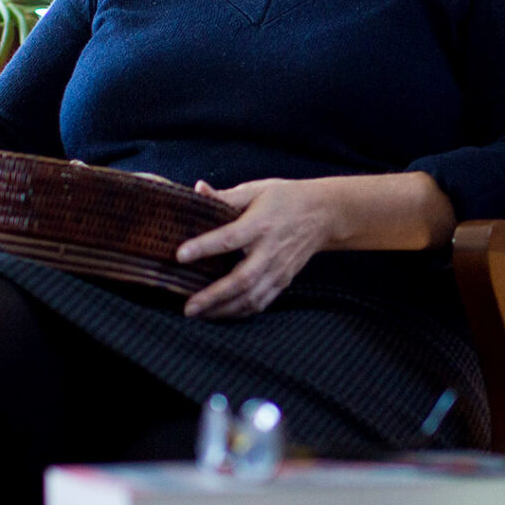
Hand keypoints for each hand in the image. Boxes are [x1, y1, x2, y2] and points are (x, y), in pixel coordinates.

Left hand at [176, 178, 344, 319]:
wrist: (323, 214)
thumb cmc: (285, 199)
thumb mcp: (256, 190)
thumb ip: (225, 195)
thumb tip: (197, 189)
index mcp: (261, 224)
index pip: (229, 238)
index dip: (204, 247)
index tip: (180, 255)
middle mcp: (270, 250)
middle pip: (241, 279)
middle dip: (213, 295)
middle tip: (188, 307)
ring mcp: (278, 269)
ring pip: (251, 297)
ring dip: (223, 310)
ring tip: (199, 315)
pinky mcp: (283, 281)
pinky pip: (261, 302)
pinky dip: (240, 312)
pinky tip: (220, 314)